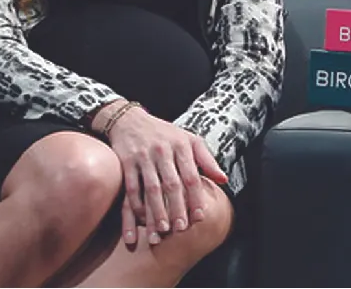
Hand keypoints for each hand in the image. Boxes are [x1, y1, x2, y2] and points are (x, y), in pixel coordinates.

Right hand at [95, 102, 227, 245]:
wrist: (130, 120)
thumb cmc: (164, 133)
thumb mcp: (189, 139)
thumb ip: (207, 160)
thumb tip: (224, 179)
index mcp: (181, 146)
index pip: (191, 176)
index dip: (196, 198)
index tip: (199, 217)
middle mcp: (163, 151)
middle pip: (172, 184)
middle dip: (177, 208)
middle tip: (181, 228)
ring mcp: (143, 157)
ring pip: (151, 188)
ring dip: (157, 210)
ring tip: (162, 229)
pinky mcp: (126, 162)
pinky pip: (131, 187)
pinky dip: (136, 204)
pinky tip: (141, 219)